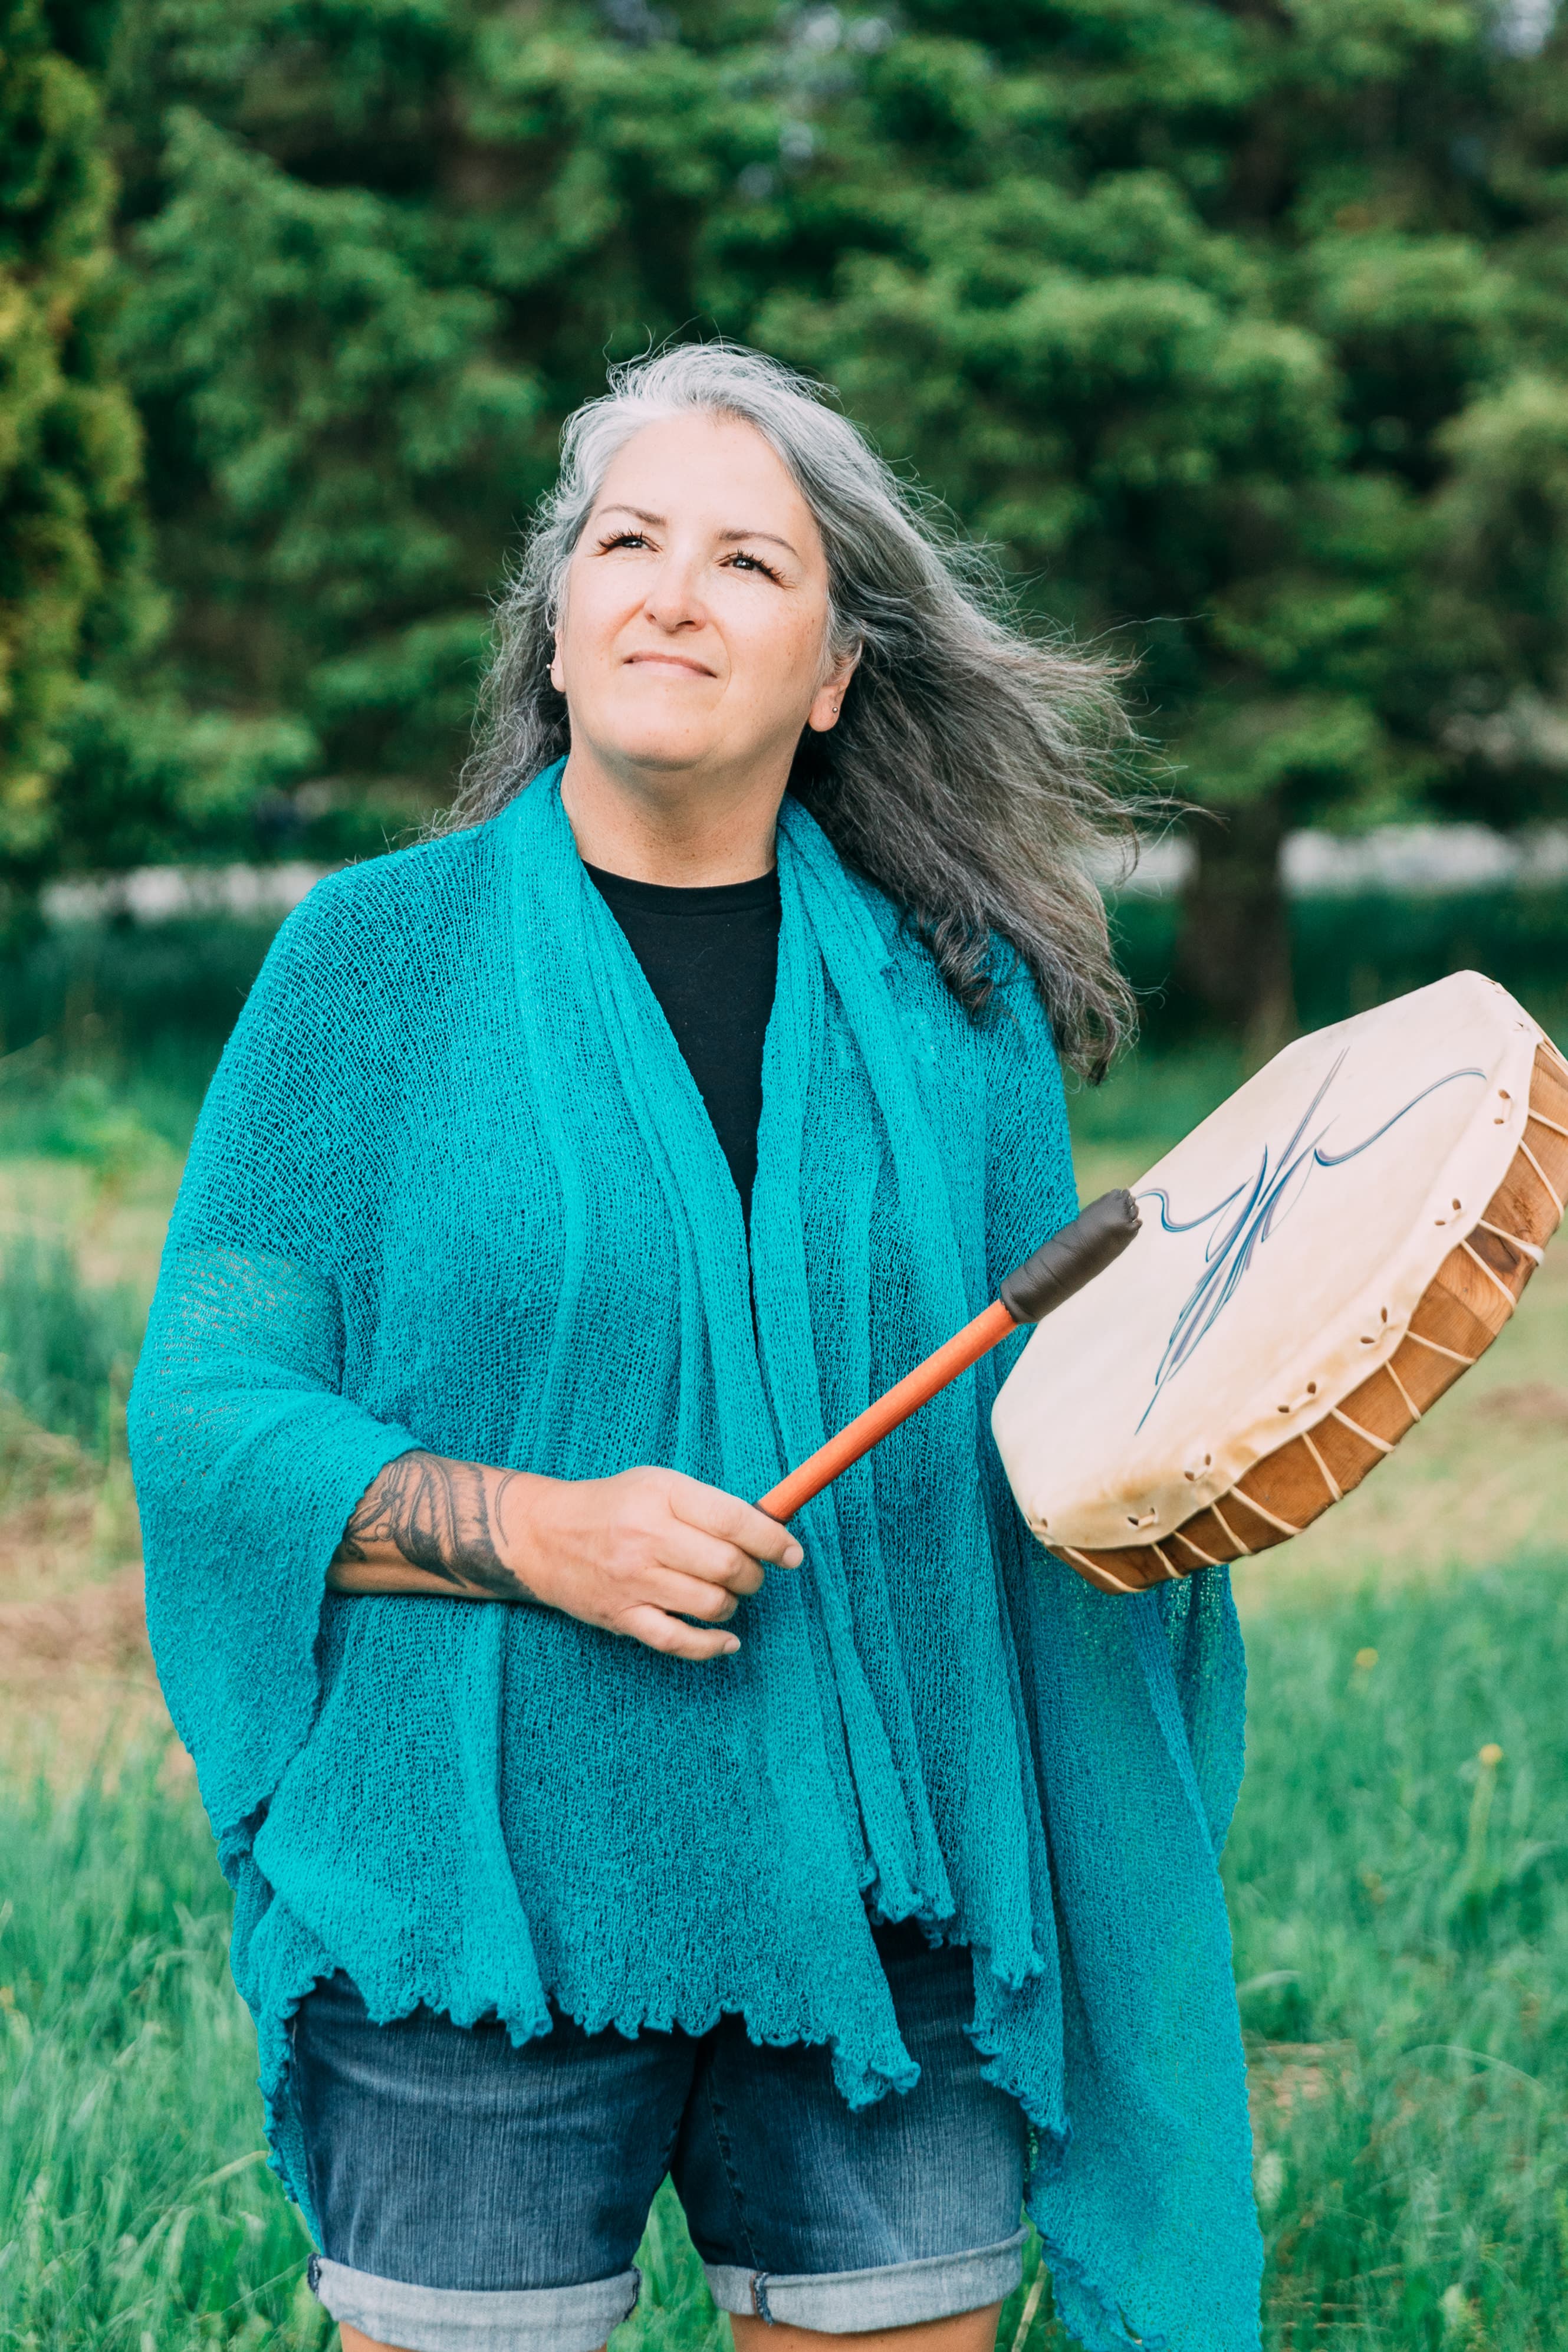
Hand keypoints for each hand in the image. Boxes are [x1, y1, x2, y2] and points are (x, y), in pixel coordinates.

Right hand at [508, 1465, 802, 1660]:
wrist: (542, 1535)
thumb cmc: (614, 1506)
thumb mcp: (659, 1485)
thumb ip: (710, 1506)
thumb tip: (771, 1529)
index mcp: (662, 1495)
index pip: (735, 1520)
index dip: (774, 1540)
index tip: (792, 1553)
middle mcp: (647, 1537)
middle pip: (727, 1566)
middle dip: (754, 1575)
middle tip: (751, 1574)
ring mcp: (633, 1580)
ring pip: (710, 1604)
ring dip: (731, 1605)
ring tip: (724, 1594)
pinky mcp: (621, 1616)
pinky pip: (677, 1641)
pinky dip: (711, 1646)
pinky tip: (727, 1640)